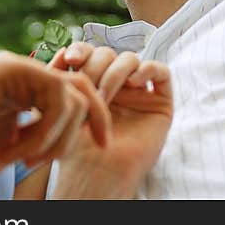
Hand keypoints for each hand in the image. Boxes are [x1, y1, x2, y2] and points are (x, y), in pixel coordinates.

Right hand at [0, 51, 110, 183]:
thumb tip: (85, 132)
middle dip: (95, 120)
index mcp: (27, 90)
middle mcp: (25, 74)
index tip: (102, 145)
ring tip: (26, 159)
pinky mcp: (10, 68)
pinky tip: (19, 150)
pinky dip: (46, 130)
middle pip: (83, 87)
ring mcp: (17, 68)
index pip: (77, 92)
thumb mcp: (16, 147)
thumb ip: (47, 134)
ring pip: (72, 95)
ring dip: (57, 138)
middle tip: (81, 152)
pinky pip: (55, 95)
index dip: (97, 117)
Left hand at [47, 42, 172, 198]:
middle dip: (95, 65)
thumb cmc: (78, 146)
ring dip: (115, 72)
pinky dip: (147, 70)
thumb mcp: (66, 105)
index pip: (91, 52)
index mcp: (94, 81)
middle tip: (86, 85)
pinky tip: (133, 83)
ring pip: (131, 59)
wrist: (96, 174)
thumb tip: (63, 50)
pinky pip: (161, 72)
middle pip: (109, 53)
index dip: (82, 50)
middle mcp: (117, 84)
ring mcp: (139, 92)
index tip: (69, 60)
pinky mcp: (161, 102)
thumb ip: (65, 77)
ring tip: (103, 96)